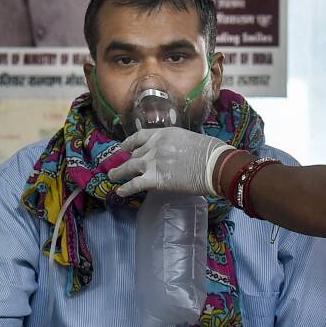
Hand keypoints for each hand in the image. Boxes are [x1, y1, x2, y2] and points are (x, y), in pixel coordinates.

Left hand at [108, 127, 228, 197]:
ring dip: (118, 172)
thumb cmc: (210, 152)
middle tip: (120, 166)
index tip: (124, 147)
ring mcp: (152, 162)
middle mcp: (154, 146)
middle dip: (127, 160)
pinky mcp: (154, 179)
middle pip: (135, 153)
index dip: (130, 142)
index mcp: (164, 133)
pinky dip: (125, 189)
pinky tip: (120, 192)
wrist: (214, 164)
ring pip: (129, 167)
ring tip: (111, 176)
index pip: (141, 136)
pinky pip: (135, 184)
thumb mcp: (190, 139)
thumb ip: (176, 144)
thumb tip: (175, 153)